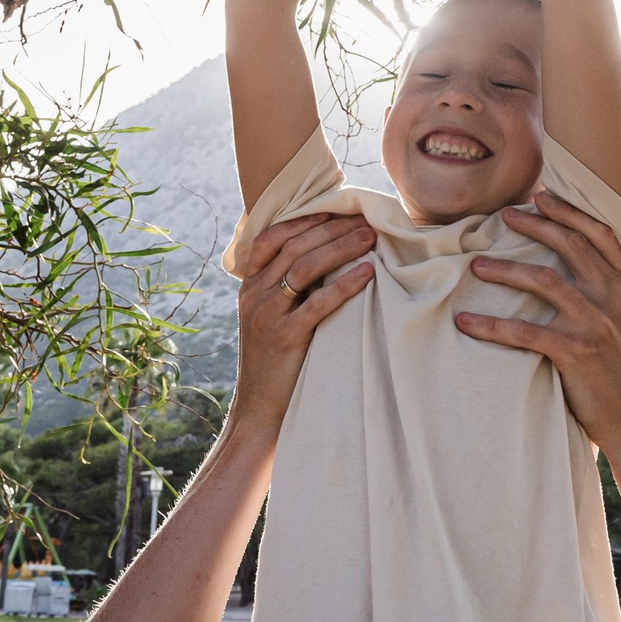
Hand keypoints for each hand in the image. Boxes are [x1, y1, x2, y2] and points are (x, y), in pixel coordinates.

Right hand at [229, 212, 375, 433]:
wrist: (259, 411)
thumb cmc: (275, 364)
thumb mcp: (272, 319)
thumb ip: (287, 291)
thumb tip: (327, 258)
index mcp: (249, 287)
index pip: (271, 237)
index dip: (304, 220)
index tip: (337, 210)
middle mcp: (254, 295)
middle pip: (294, 246)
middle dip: (332, 229)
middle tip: (366, 220)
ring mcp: (267, 315)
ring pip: (304, 266)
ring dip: (341, 248)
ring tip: (370, 238)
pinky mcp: (284, 337)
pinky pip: (317, 303)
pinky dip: (345, 284)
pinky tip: (367, 273)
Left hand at [455, 191, 620, 466]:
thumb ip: (613, 295)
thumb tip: (586, 272)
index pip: (600, 234)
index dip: (569, 211)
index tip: (542, 197)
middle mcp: (615, 298)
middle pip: (570, 244)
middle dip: (535, 225)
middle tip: (504, 216)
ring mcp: (596, 324)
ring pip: (543, 279)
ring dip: (504, 269)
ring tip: (475, 265)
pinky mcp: (575, 352)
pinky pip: (522, 331)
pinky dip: (489, 324)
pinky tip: (465, 321)